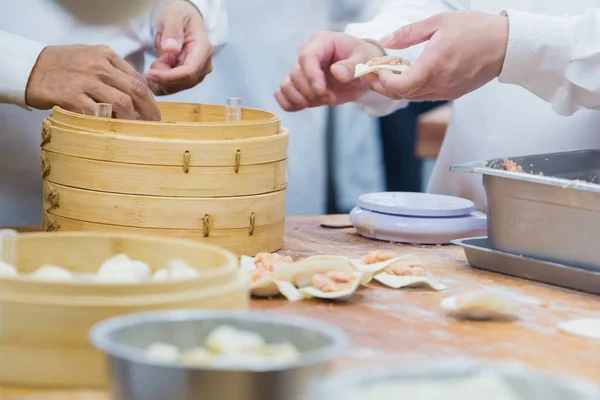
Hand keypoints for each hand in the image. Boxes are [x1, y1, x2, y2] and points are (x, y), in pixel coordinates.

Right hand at [25, 45, 160, 119]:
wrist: (30, 68)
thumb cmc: (64, 66)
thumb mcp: (90, 58)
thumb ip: (113, 71)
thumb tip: (139, 92)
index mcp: (107, 55)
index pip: (138, 78)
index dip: (150, 98)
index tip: (154, 112)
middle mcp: (99, 66)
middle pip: (135, 90)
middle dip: (149, 110)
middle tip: (153, 125)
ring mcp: (86, 80)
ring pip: (122, 102)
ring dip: (132, 119)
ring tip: (133, 130)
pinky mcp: (72, 96)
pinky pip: (98, 113)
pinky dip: (108, 123)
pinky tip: (112, 130)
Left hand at [146, 0, 212, 94]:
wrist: (182, 17)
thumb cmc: (178, 14)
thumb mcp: (173, 15)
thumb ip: (172, 31)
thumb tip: (171, 49)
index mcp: (203, 49)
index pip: (189, 71)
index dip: (169, 76)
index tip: (150, 72)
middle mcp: (204, 64)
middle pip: (184, 82)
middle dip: (163, 77)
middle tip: (152, 62)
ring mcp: (198, 73)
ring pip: (178, 87)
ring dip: (161, 80)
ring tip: (157, 60)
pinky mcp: (189, 78)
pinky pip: (173, 88)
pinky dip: (161, 83)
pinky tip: (158, 69)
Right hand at [275, 31, 384, 111]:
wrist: (361, 72)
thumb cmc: (363, 61)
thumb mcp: (364, 61)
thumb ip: (353, 67)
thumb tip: (336, 72)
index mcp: (321, 42)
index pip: (306, 56)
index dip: (311, 76)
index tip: (321, 91)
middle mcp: (306, 54)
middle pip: (295, 74)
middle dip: (311, 92)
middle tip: (330, 97)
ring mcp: (301, 70)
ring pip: (286, 85)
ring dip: (301, 99)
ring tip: (322, 100)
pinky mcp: (299, 86)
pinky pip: (282, 94)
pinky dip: (289, 103)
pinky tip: (304, 105)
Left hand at [361, 11, 508, 100]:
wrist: (507, 45)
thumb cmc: (476, 30)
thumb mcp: (440, 22)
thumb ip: (409, 33)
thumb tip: (386, 40)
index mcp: (435, 65)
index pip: (400, 86)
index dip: (382, 81)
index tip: (374, 67)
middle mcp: (440, 84)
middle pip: (400, 95)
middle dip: (380, 85)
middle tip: (368, 72)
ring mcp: (446, 91)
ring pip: (411, 97)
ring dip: (394, 87)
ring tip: (385, 70)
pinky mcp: (451, 93)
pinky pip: (423, 95)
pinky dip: (410, 87)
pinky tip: (405, 73)